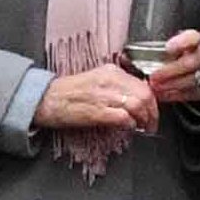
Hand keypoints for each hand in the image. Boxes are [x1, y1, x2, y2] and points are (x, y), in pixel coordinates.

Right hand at [38, 63, 158, 137]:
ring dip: (144, 120)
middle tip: (151, 123)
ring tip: (143, 128)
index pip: (142, 84)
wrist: (46, 98)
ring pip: (137, 105)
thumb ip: (117, 85)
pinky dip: (130, 124)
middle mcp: (110, 80)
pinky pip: (123, 117)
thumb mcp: (97, 79)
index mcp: (111, 71)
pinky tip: (129, 128)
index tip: (152, 110)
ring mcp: (103, 95)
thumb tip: (137, 98)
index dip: (152, 101)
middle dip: (153, 112)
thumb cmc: (69, 92)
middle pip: (144, 95)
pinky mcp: (96, 111)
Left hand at [144, 37, 199, 113]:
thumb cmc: (174, 56)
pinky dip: (175, 95)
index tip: (167, 48)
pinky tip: (162, 95)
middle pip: (190, 63)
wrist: (195, 67)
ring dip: (171, 85)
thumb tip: (124, 57)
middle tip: (153, 77)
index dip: (181, 42)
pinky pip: (191, 94)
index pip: (193, 38)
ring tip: (155, 88)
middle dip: (170, 71)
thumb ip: (153, 50)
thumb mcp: (167, 47)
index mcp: (194, 41)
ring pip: (191, 80)